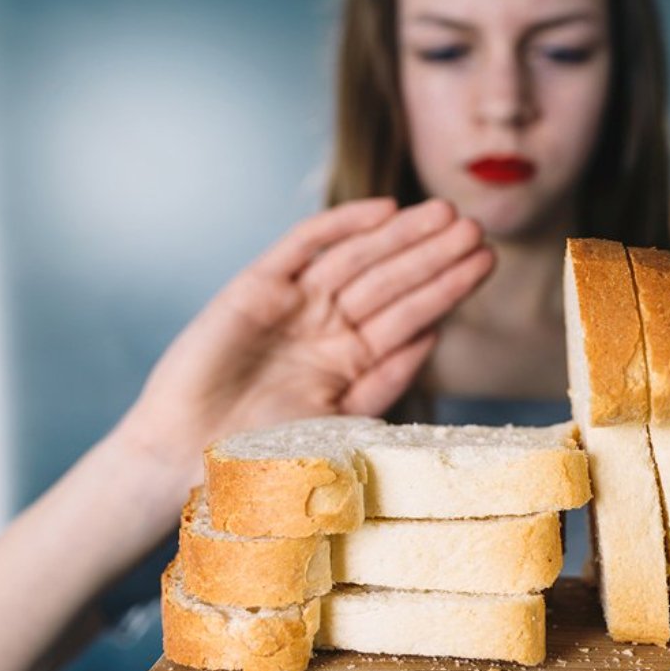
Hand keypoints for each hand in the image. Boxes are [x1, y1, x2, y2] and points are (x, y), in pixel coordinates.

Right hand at [109, 197, 492, 484]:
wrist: (184, 460)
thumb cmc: (260, 458)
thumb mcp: (339, 427)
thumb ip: (382, 383)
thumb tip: (432, 338)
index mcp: (352, 363)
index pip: (410, 316)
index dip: (446, 288)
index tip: (485, 262)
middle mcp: (326, 329)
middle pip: (391, 281)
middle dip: (433, 255)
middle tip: (475, 227)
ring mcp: (293, 306)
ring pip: (357, 259)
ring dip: (400, 237)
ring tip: (445, 215)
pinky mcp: (256, 288)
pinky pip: (303, 247)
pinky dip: (340, 226)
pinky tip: (383, 211)